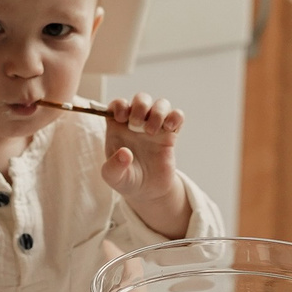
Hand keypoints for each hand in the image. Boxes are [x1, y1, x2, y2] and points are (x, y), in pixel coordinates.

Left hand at [102, 91, 189, 236]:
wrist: (147, 192)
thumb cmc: (126, 180)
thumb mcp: (114, 177)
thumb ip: (114, 166)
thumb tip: (125, 153)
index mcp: (118, 128)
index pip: (117, 104)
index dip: (119, 105)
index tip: (120, 118)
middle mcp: (137, 123)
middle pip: (141, 99)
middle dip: (140, 105)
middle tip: (136, 123)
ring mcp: (155, 127)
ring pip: (161, 104)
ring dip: (158, 112)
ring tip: (151, 131)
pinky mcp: (170, 134)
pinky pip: (177, 116)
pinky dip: (175, 116)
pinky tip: (169, 128)